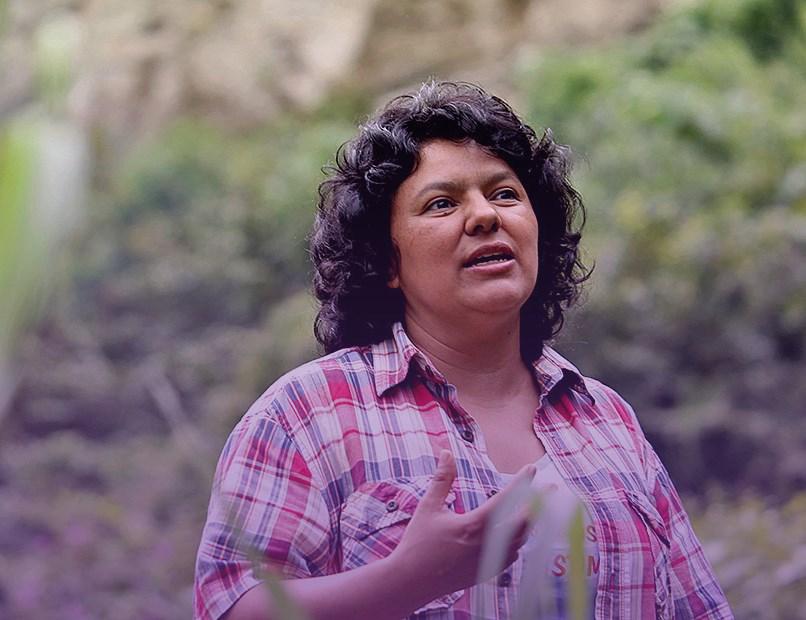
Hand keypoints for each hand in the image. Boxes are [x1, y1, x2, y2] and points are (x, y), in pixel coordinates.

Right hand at [389, 450, 536, 601]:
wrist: (410, 582)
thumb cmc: (417, 543)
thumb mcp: (428, 507)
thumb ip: (442, 479)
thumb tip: (447, 453)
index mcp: (473, 526)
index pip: (505, 500)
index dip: (521, 483)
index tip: (532, 469)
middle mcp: (486, 545)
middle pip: (523, 523)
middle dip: (539, 503)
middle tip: (551, 488)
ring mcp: (488, 561)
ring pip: (520, 540)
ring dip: (530, 523)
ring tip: (537, 508)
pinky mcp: (485, 573)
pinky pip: (511, 556)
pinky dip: (518, 542)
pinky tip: (517, 535)